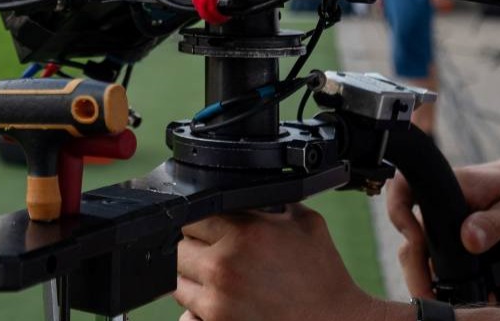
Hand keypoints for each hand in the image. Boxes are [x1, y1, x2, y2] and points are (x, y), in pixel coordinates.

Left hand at [174, 205, 401, 320]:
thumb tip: (243, 191)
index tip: (213, 228)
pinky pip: (187, 311)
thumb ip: (267, 201)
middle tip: (218, 253)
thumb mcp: (303, 221)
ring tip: (222, 278)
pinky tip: (221, 300)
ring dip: (192, 277)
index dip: (202, 221)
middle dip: (196, 248)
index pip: (191, 216)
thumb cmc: (322, 275)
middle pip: (178, 248)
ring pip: (177, 280)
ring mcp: (217, 299)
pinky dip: (197, 305)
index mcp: (243, 233)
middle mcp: (223, 265)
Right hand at [386, 154, 499, 298]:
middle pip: (407, 229)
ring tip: (438, 298)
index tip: (415, 244)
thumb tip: (467, 240)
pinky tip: (450, 290)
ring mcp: (443, 216)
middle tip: (426, 293)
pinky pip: (434, 252)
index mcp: (452, 184)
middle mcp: (440, 199)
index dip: (399, 216)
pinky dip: (439, 272)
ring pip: (418, 245)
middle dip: (413, 263)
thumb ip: (493, 224)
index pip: (404, 190)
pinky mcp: (451, 231)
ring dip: (424, 271)